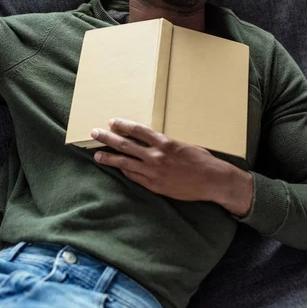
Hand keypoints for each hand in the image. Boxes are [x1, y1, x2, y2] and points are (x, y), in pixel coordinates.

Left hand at [91, 118, 252, 215]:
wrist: (212, 180)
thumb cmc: (202, 160)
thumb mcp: (184, 144)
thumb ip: (165, 143)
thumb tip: (151, 140)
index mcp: (165, 142)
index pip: (138, 130)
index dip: (123, 125)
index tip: (112, 122)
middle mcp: (156, 156)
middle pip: (126, 145)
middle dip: (108, 138)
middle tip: (94, 133)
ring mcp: (154, 172)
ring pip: (126, 163)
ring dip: (110, 158)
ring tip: (97, 155)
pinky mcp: (155, 186)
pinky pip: (135, 177)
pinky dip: (125, 170)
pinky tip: (118, 167)